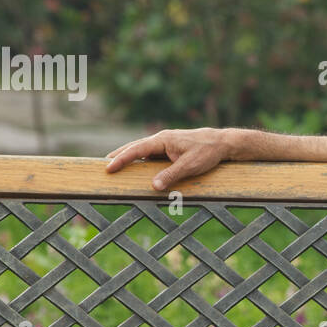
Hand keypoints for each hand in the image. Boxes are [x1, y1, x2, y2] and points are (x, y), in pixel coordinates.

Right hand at [104, 128, 231, 190]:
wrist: (223, 143)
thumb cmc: (207, 152)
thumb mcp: (190, 166)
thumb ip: (171, 175)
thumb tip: (153, 187)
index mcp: (163, 140)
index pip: (137, 149)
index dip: (122, 159)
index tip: (108, 167)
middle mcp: (161, 140)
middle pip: (135, 147)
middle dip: (119, 156)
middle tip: (103, 166)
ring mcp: (165, 144)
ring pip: (142, 151)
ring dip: (129, 158)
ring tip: (114, 166)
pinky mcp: (171, 149)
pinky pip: (151, 155)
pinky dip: (141, 161)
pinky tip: (137, 168)